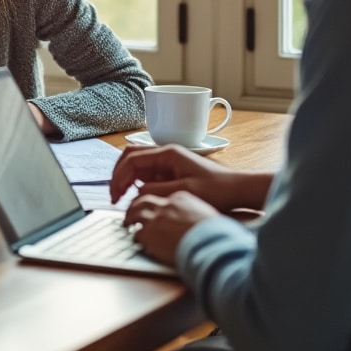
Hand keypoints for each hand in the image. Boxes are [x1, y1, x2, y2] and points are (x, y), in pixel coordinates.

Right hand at [109, 144, 270, 211]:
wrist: (237, 190)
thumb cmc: (218, 189)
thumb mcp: (185, 191)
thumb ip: (157, 190)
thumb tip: (135, 192)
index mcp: (168, 153)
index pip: (132, 159)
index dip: (119, 176)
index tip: (115, 194)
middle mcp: (165, 154)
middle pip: (129, 157)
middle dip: (117, 175)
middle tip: (114, 196)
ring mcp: (166, 162)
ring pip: (135, 165)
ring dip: (125, 179)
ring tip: (121, 197)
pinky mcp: (169, 171)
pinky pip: (145, 173)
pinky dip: (135, 183)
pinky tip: (135, 196)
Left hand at [123, 190, 219, 264]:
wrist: (212, 245)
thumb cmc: (215, 234)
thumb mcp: (205, 215)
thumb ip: (192, 213)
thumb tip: (187, 220)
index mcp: (180, 197)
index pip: (161, 197)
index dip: (155, 204)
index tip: (153, 209)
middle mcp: (166, 205)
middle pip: (143, 201)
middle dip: (135, 206)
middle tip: (132, 212)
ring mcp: (156, 218)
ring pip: (135, 213)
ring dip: (130, 218)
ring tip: (127, 223)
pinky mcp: (149, 233)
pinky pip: (137, 233)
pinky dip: (136, 236)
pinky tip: (137, 240)